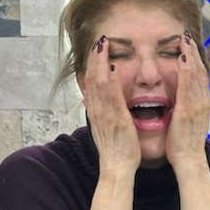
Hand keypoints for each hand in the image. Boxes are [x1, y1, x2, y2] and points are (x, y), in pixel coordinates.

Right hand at [81, 36, 140, 175]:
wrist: (117, 168)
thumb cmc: (117, 150)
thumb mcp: (107, 128)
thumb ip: (105, 114)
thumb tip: (101, 103)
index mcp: (98, 112)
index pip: (92, 84)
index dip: (93, 66)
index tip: (96, 50)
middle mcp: (98, 110)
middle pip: (92, 79)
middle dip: (94, 59)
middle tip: (98, 41)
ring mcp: (105, 114)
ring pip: (98, 84)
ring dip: (100, 63)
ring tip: (102, 45)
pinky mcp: (116, 120)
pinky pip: (110, 97)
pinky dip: (109, 81)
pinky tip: (112, 67)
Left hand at [165, 30, 209, 172]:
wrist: (189, 161)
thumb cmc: (184, 145)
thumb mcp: (187, 122)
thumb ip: (185, 109)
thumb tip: (180, 101)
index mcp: (201, 105)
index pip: (199, 78)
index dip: (195, 61)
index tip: (189, 48)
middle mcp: (202, 102)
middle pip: (200, 72)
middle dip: (194, 53)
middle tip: (188, 37)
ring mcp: (197, 105)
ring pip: (196, 74)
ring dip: (191, 56)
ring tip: (185, 40)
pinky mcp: (188, 109)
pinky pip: (188, 85)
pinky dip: (186, 70)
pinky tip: (182, 58)